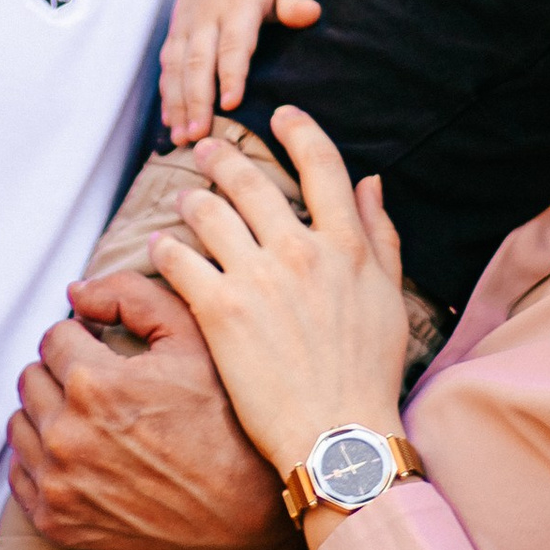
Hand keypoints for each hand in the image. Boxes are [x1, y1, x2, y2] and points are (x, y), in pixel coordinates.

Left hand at [6, 268, 301, 549]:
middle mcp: (66, 436)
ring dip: (48, 414)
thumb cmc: (224, 420)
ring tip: (94, 421)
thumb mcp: (193, 338)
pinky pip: (20, 474)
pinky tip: (83, 457)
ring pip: (20, 424)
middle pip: (31, 377)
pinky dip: (42, 460)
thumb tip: (74, 292)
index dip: (85, 336)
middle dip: (63, 373)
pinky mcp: (55, 522)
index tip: (110, 352)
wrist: (244, 516)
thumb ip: (130, 296)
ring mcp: (57, 484)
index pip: (54, 336)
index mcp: (94, 383)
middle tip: (105, 388)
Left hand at [156, 107, 412, 481]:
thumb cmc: (368, 373)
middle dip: (224, 158)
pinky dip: (168, 249)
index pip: (322, 165)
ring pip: (210, 213)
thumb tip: (371, 182)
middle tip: (207, 149)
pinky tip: (161, 249)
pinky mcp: (220, 311)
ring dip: (192, 200)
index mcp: (345, 245)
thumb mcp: (387, 297)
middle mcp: (300, 251)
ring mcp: (257, 278)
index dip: (299, 130)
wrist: (337, 435)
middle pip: (251, 181)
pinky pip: (181, 260)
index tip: (281, 114)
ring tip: (182, 199)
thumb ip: (379, 234)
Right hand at [160, 0, 318, 144]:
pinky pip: (167, 62)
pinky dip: (166, 92)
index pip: (234, 43)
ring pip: (177, 66)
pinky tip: (169, 120)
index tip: (230, 104)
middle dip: (196, 100)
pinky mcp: (177, 27)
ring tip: (180, 138)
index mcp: (239, 3)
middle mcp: (207, 15)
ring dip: (176, 103)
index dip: (231, 74)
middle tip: (198, 136)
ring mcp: (188, 21)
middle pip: (198, 61)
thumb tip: (309, 15)